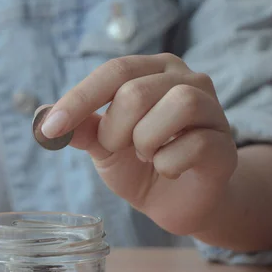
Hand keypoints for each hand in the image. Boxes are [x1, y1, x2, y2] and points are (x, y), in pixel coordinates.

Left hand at [41, 53, 237, 235]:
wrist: (175, 201)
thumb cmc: (138, 163)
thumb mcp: (102, 144)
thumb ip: (81, 129)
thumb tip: (46, 122)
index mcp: (152, 70)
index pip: (113, 71)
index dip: (78, 99)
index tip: (49, 128)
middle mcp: (187, 79)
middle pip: (137, 91)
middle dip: (115, 130)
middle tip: (119, 148)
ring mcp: (212, 109)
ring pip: (175, 106)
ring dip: (145, 141)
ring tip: (146, 155)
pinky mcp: (225, 144)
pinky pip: (193, 145)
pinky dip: (167, 164)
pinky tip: (167, 170)